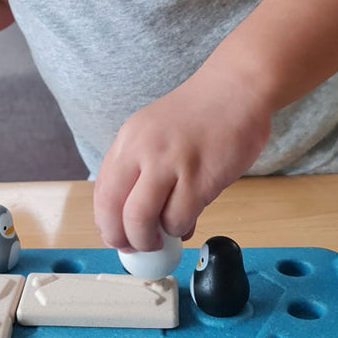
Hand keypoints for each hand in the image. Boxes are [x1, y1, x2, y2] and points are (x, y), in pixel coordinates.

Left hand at [93, 69, 271, 251]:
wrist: (236, 89)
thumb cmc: (200, 115)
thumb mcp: (155, 133)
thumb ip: (144, 171)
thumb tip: (138, 219)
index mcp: (128, 140)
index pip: (102, 192)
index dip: (106, 222)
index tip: (115, 237)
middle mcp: (142, 150)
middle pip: (115, 211)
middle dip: (122, 239)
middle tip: (136, 248)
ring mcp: (170, 164)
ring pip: (143, 221)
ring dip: (151, 239)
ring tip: (165, 236)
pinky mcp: (200, 178)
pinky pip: (179, 219)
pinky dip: (180, 229)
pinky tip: (188, 221)